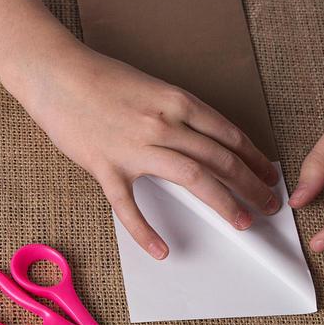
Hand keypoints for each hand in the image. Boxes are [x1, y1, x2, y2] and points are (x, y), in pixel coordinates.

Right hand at [17, 42, 280, 258]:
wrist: (55, 74)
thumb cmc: (98, 77)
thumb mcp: (150, 86)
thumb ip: (176, 113)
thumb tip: (202, 140)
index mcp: (177, 101)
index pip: (229, 134)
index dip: (254, 158)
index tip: (268, 174)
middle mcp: (163, 123)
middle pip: (220, 159)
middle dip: (251, 184)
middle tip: (268, 204)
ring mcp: (135, 147)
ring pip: (193, 179)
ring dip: (224, 203)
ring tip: (243, 222)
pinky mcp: (106, 167)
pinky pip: (129, 206)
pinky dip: (146, 232)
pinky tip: (162, 250)